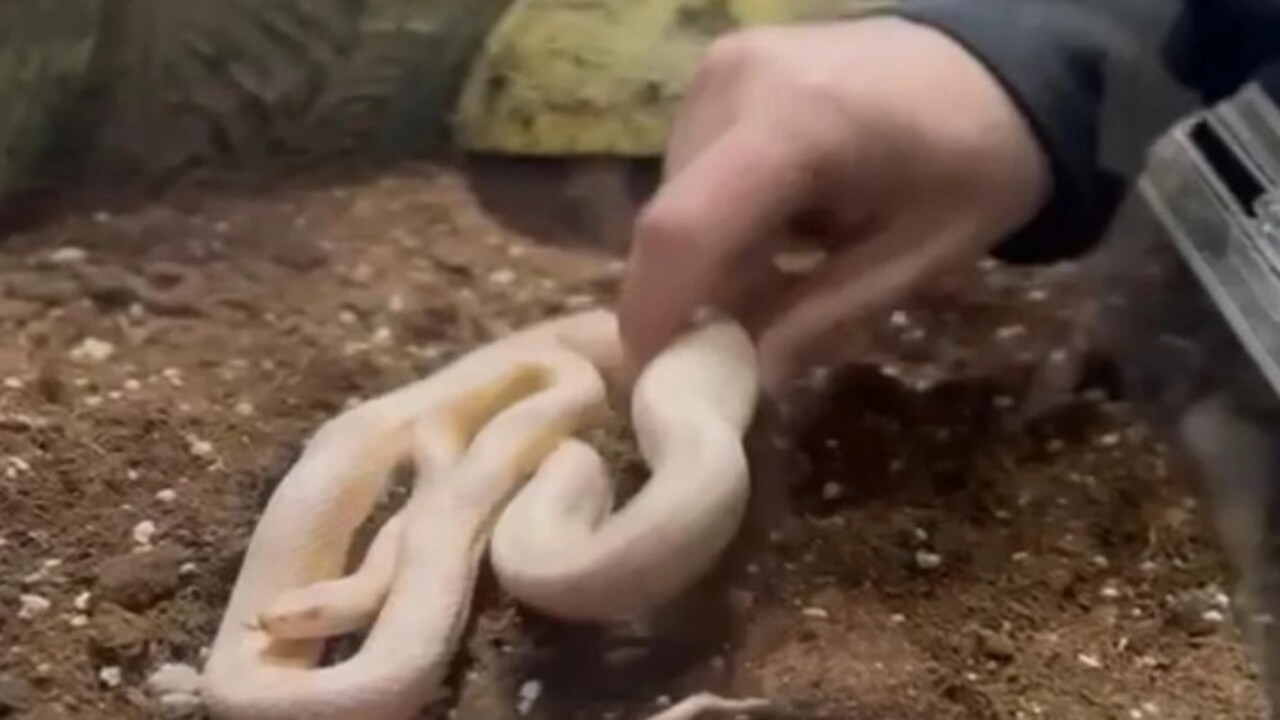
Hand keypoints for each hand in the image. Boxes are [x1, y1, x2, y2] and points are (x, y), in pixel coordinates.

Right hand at [618, 18, 1050, 394]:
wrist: (1000, 67)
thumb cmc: (979, 164)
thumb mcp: (916, 259)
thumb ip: (819, 317)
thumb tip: (743, 380)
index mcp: (801, 123)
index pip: (686, 229)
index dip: (651, 311)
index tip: (651, 378)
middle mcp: (738, 82)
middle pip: (674, 219)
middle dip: (691, 294)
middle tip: (734, 350)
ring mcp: (723, 66)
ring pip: (676, 197)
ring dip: (710, 256)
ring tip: (781, 276)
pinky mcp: (718, 68)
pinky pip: (692, 167)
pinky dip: (719, 217)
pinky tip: (779, 230)